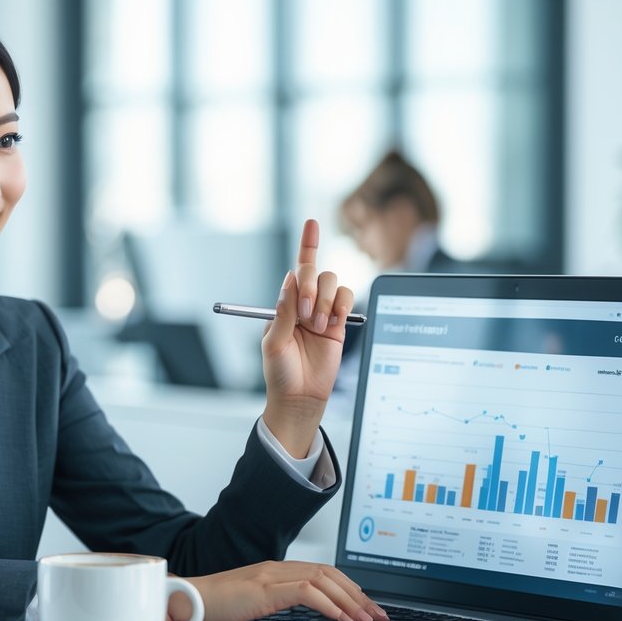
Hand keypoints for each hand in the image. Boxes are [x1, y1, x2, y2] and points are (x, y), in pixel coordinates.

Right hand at [169, 561, 387, 620]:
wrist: (185, 603)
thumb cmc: (211, 606)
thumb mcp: (251, 603)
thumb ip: (275, 600)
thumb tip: (302, 611)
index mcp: (274, 570)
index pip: (322, 572)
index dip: (349, 588)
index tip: (366, 607)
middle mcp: (276, 567)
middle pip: (329, 573)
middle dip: (359, 594)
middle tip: (378, 614)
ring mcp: (270, 575)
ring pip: (323, 579)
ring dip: (350, 600)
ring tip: (366, 619)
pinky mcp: (264, 588)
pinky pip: (306, 592)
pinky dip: (329, 604)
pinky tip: (341, 618)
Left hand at [260, 219, 353, 455]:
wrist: (300, 397)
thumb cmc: (280, 372)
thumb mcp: (274, 342)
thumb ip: (284, 312)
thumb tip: (289, 282)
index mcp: (285, 304)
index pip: (296, 269)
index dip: (307, 244)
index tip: (312, 223)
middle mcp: (305, 303)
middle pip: (315, 272)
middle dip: (310, 287)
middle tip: (305, 314)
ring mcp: (324, 312)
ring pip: (334, 283)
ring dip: (325, 300)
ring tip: (316, 326)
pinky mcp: (340, 323)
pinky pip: (347, 300)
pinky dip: (341, 306)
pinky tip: (332, 323)